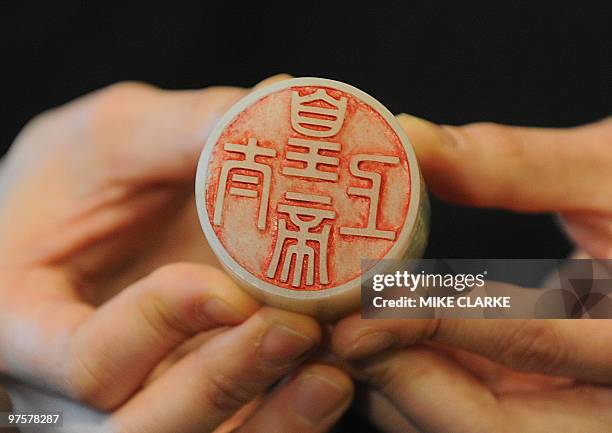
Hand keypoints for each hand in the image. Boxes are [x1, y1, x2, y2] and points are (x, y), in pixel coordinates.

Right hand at [0, 76, 352, 432]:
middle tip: (296, 330)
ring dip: (272, 417)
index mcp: (31, 326)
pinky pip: (242, 430)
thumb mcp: (110, 139)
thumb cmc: (76, 176)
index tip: (225, 289)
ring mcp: (146, 397)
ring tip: (333, 369)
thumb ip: (179, 129)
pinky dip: (289, 417)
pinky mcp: (199, 400)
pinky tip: (334, 378)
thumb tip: (277, 103)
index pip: (86, 362)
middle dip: (222, 383)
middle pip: (143, 427)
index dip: (156, 330)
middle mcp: (83, 388)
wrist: (86, 218)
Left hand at [331, 116, 611, 432]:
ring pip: (466, 421)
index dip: (438, 323)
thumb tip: (412, 137)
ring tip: (336, 323)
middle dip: (399, 377)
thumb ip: (515, 164)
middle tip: (331, 324)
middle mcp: (606, 402)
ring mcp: (573, 411)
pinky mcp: (545, 406)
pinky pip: (470, 405)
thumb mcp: (610, 177)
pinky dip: (418, 373)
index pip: (531, 341)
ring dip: (395, 380)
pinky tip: (376, 329)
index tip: (361, 300)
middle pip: (486, 422)